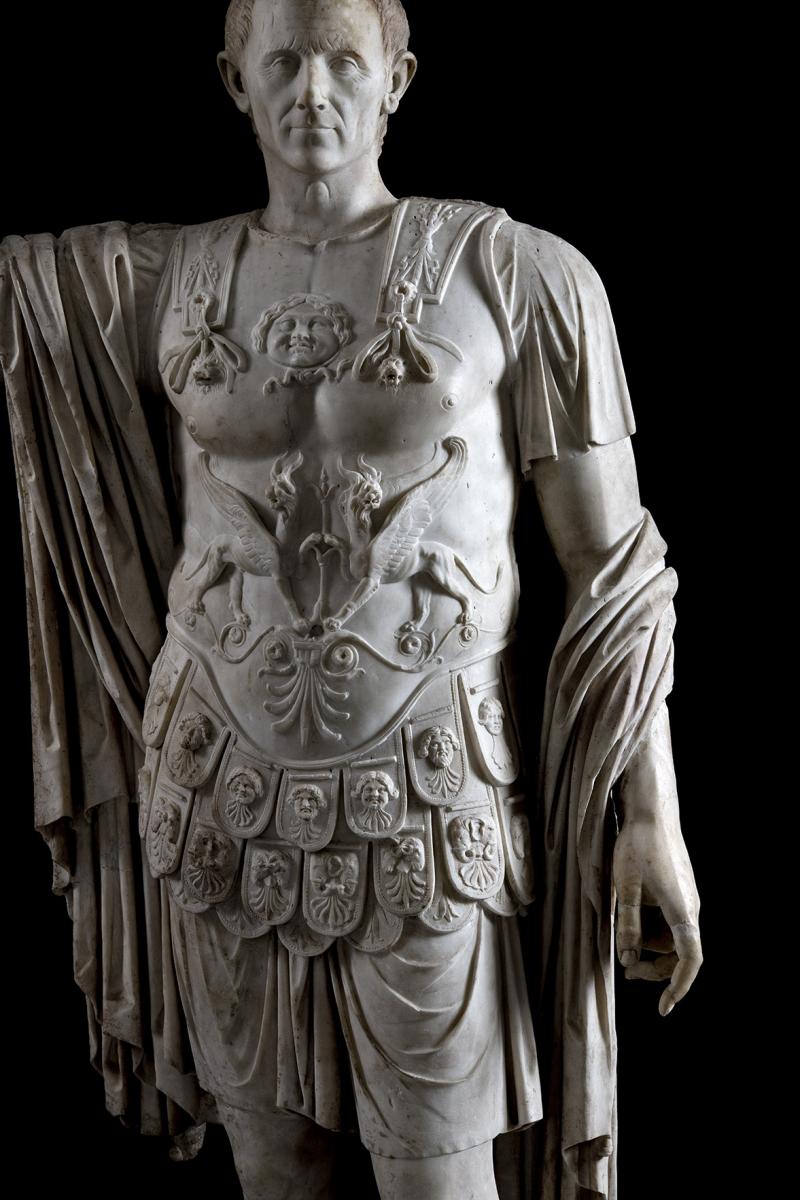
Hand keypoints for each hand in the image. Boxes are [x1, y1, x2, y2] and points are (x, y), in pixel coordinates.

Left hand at [612, 813, 701, 1014]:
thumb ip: (628, 924)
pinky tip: (630, 920)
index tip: (664, 1007)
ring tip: (621, 940)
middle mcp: (691, 908)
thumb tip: (628, 958)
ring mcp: (687, 899)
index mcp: (682, 910)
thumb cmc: (637, 846)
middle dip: (656, 968)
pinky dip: (652, 929)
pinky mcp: (680, 891)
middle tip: (626, 971)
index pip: (690, 959)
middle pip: (681, 954)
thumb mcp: (625, 887)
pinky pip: (669, 922)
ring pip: (673, 938)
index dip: (680, 987)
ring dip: (650, 946)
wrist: (652, 812)